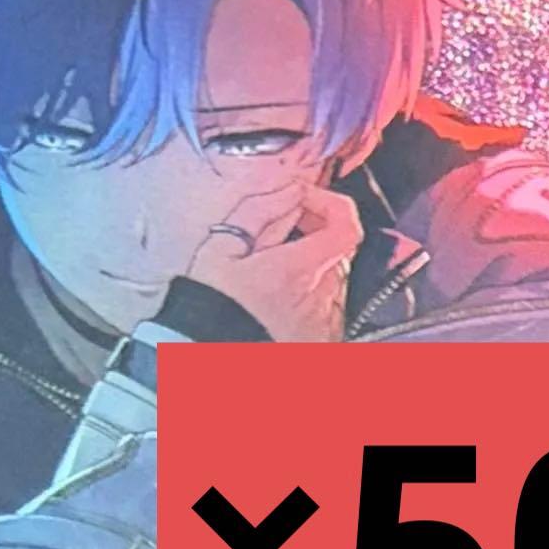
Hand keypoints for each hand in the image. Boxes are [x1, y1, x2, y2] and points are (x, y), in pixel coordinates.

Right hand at [186, 182, 362, 341]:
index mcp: (298, 270)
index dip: (330, 203)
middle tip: (280, 230)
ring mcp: (324, 324)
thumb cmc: (208, 307)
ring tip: (272, 269)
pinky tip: (278, 299)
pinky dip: (310, 295)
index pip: (346, 226)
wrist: (202, 359)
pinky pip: (327, 308)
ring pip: (333, 277)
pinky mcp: (320, 343)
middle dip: (315, 231)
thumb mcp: (221, 247)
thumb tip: (290, 189)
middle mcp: (321, 298)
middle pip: (338, 249)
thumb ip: (260, 211)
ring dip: (311, 265)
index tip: (304, 201)